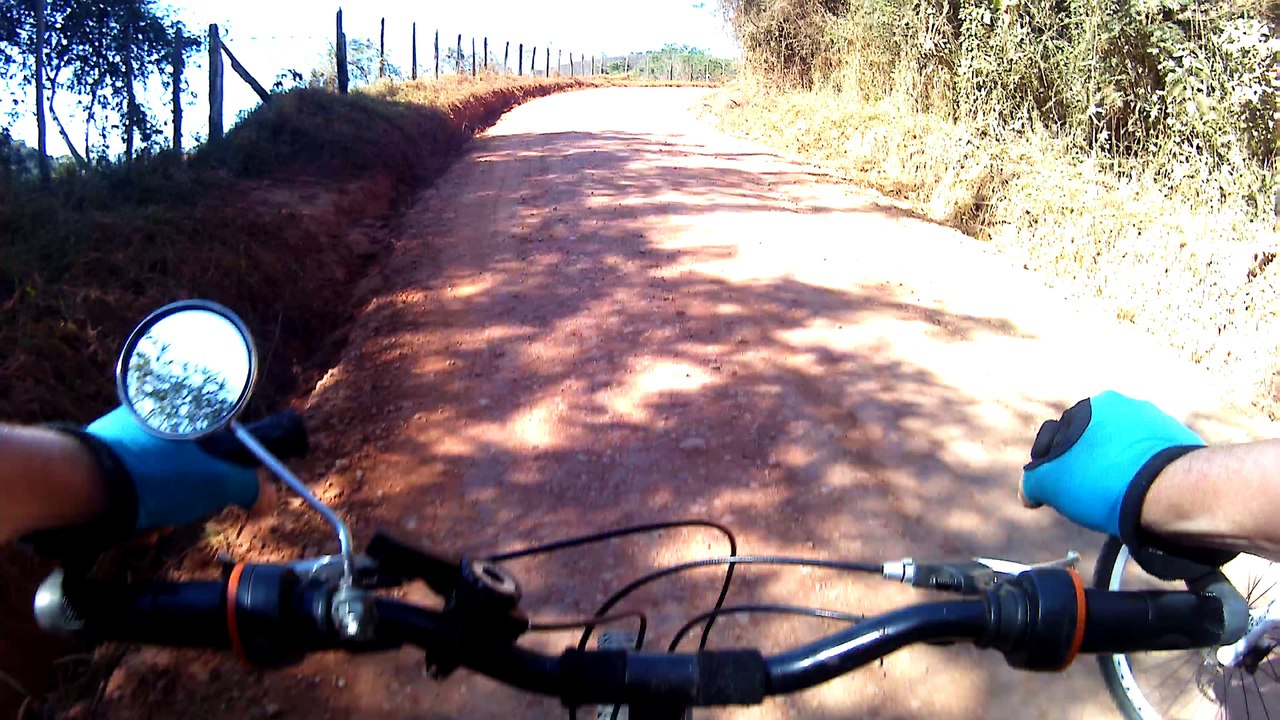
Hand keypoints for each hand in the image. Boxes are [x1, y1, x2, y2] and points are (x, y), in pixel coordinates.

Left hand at [86, 407, 266, 530]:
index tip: (226, 490)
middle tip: (187, 509)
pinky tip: (131, 520)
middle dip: (193, 493)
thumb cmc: (149, 477)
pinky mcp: (100, 458)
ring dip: (165, 504)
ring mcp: (122, 434)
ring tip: (153, 520)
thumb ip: (250, 486)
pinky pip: (134, 483)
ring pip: (162, 476)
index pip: (223, 436)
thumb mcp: (215, 482)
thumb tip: (269, 497)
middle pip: (192, 461)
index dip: (229, 468)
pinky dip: (138, 504)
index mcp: (182, 406)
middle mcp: (152, 413)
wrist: (74, 488)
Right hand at [1020, 391, 1204, 535]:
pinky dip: (1143, 475)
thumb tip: (1029, 492)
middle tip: (1087, 496)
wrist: (1171, 490)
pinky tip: (1142, 497)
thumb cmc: (1102, 481)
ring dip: (1116, 470)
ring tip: (1118, 500)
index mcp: (1092, 406)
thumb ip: (1032, 482)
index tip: (1057, 490)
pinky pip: (1151, 459)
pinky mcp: (1183, 443)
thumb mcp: (1049, 484)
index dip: (1051, 466)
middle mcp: (1126, 406)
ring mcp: (1159, 422)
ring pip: (1124, 450)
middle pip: (1094, 441)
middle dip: (1087, 464)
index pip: (1058, 437)